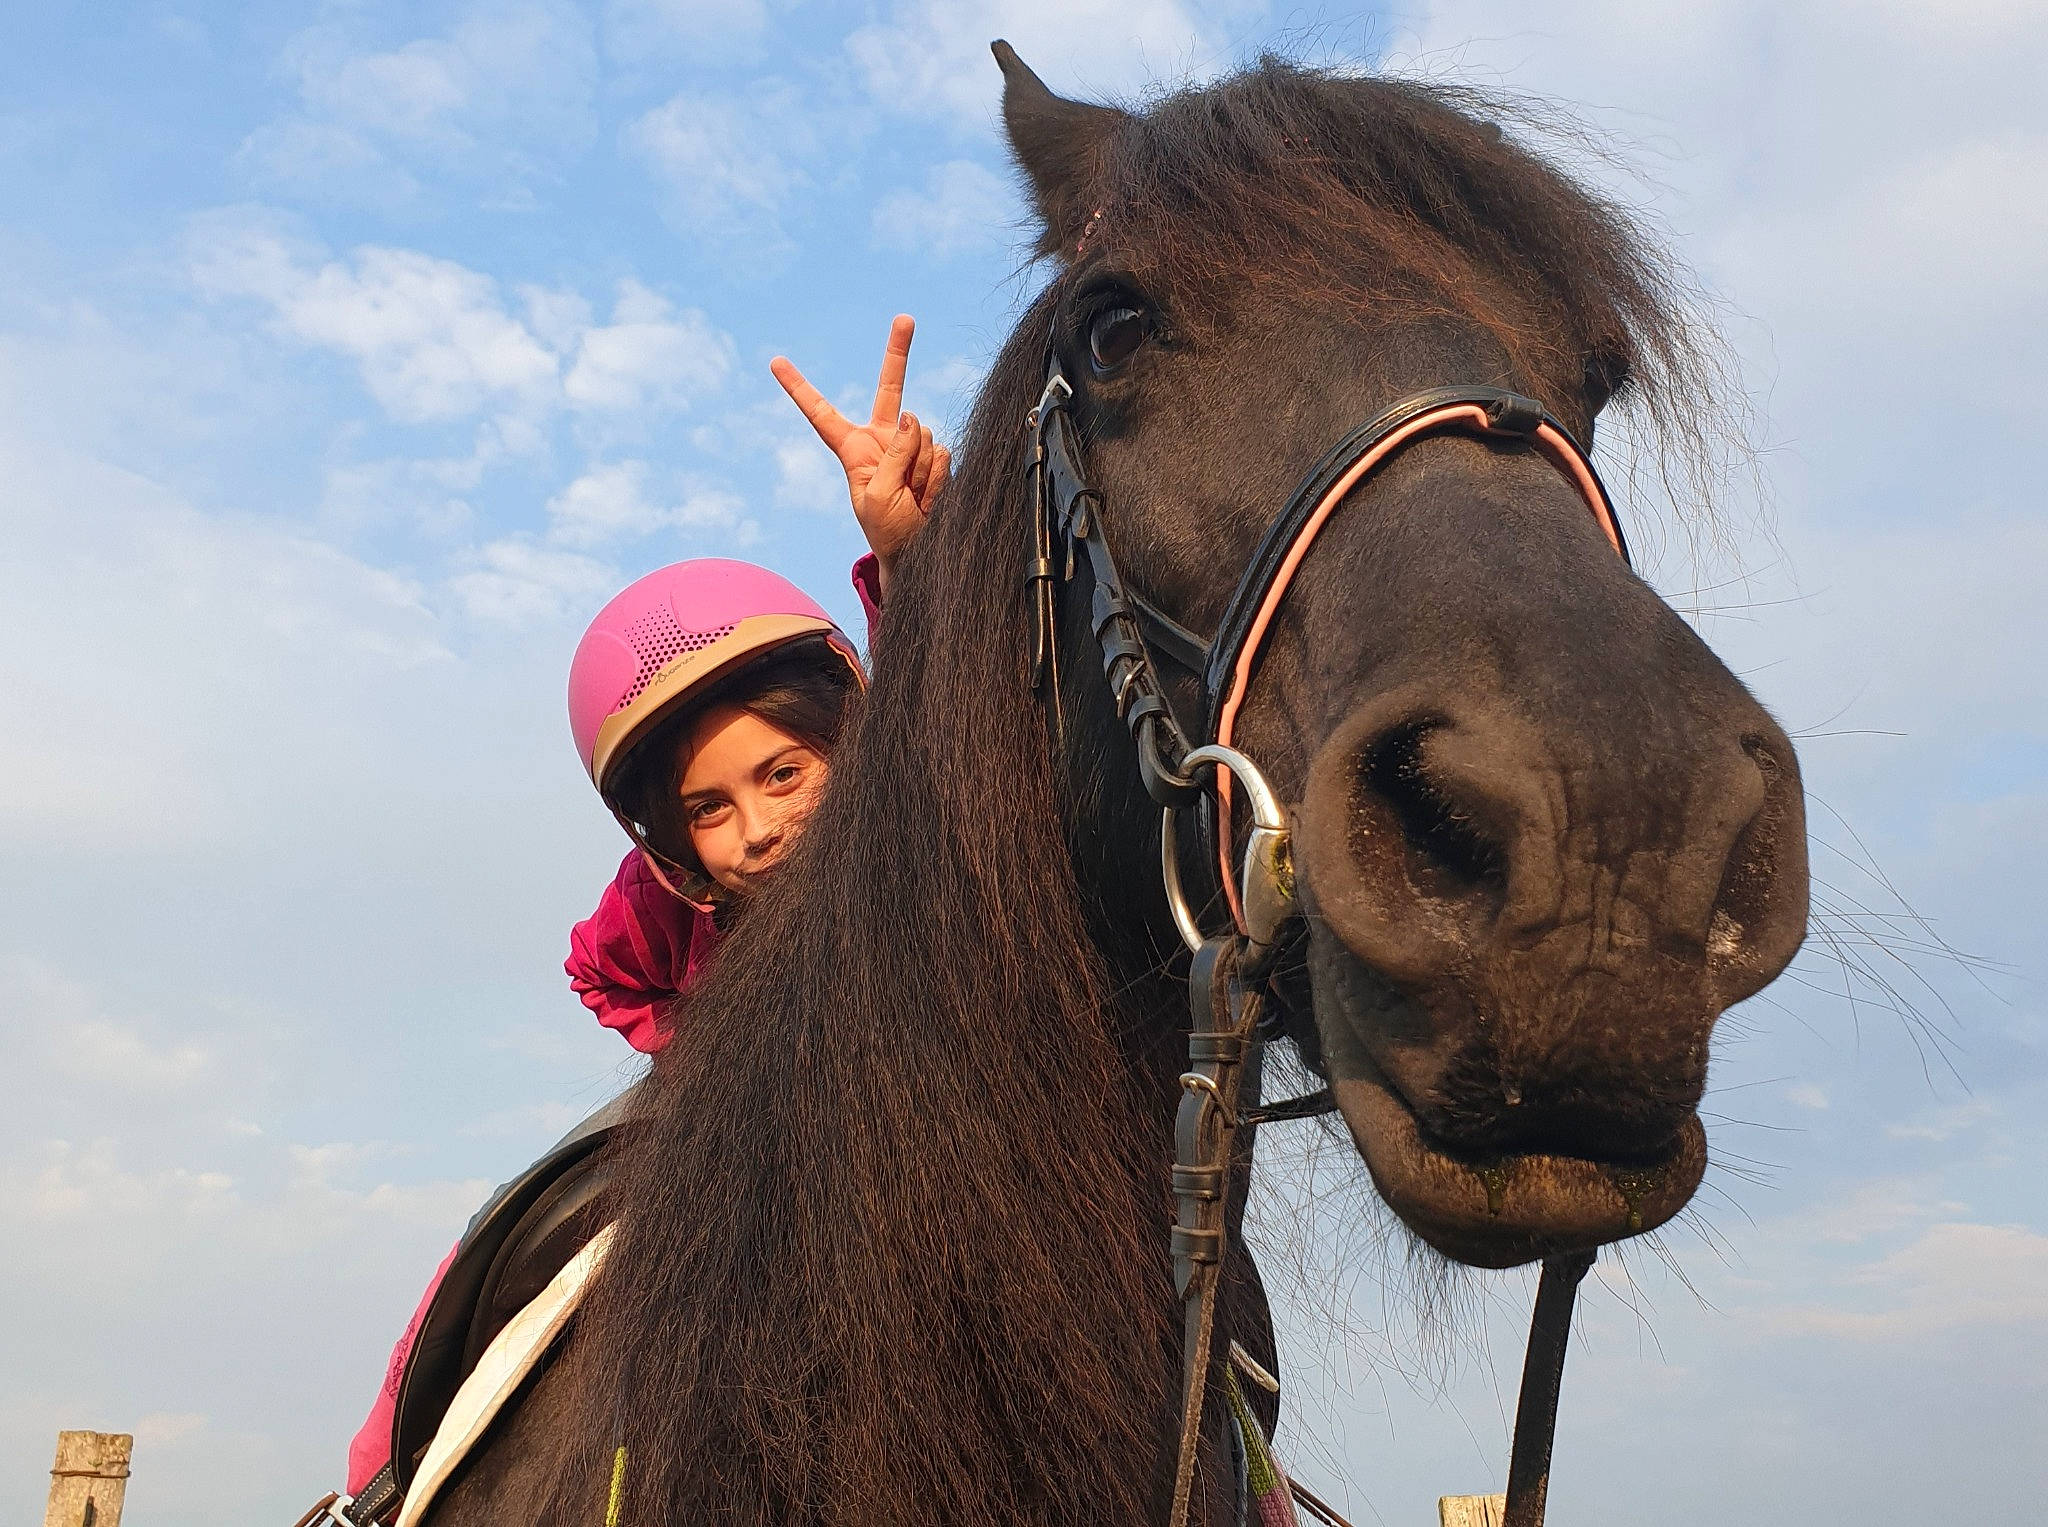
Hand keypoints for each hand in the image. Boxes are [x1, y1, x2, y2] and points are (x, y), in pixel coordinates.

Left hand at [771, 314, 949, 599]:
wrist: (919, 554)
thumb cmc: (886, 530)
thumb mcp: (875, 495)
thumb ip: (892, 454)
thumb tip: (916, 417)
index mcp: (852, 448)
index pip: (820, 413)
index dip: (798, 388)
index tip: (775, 361)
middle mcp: (883, 440)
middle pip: (890, 388)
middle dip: (899, 352)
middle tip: (905, 318)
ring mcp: (912, 447)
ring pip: (923, 435)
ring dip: (918, 470)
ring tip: (911, 497)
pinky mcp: (937, 457)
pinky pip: (942, 454)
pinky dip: (935, 477)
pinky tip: (927, 497)